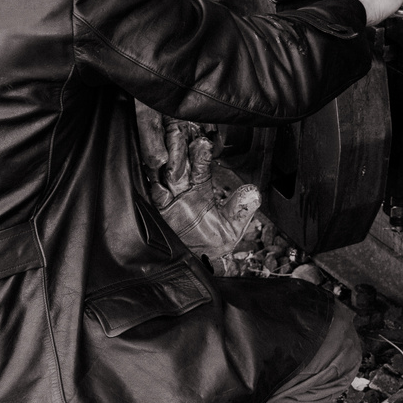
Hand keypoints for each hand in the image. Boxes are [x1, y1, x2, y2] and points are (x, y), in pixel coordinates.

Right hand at [137, 108, 261, 259]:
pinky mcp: (150, 208)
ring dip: (165, 155)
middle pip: (178, 160)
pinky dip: (151, 178)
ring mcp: (163, 197)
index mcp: (198, 188)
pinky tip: (155, 165)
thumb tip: (254, 193)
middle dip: (179, 146)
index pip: (200, 165)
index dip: (201, 154)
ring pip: (161, 169)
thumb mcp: (228, 230)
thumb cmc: (206, 249)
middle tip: (181, 132)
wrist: (186, 270)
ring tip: (170, 141)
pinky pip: (149, 189)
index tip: (204, 142)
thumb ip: (240, 211)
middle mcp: (179, 188)